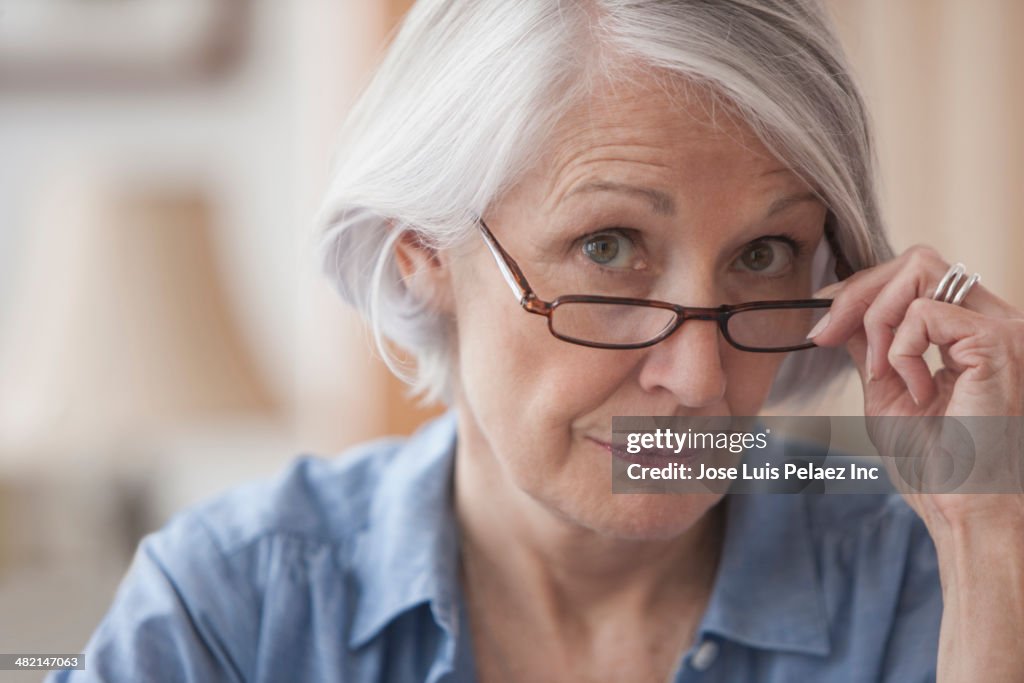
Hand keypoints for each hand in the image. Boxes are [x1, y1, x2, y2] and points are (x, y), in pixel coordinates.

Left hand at [808, 245, 1023, 526]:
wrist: (968, 513)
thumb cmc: (937, 467)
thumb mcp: (888, 391)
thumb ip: (871, 345)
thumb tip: (839, 310)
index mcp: (974, 333)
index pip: (917, 274)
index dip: (861, 290)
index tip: (822, 326)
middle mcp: (998, 321)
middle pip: (917, 260)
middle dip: (858, 293)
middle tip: (826, 336)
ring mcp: (1004, 328)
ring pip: (920, 270)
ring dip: (876, 320)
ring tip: (881, 374)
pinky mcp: (999, 342)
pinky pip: (924, 312)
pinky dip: (900, 350)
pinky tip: (917, 393)